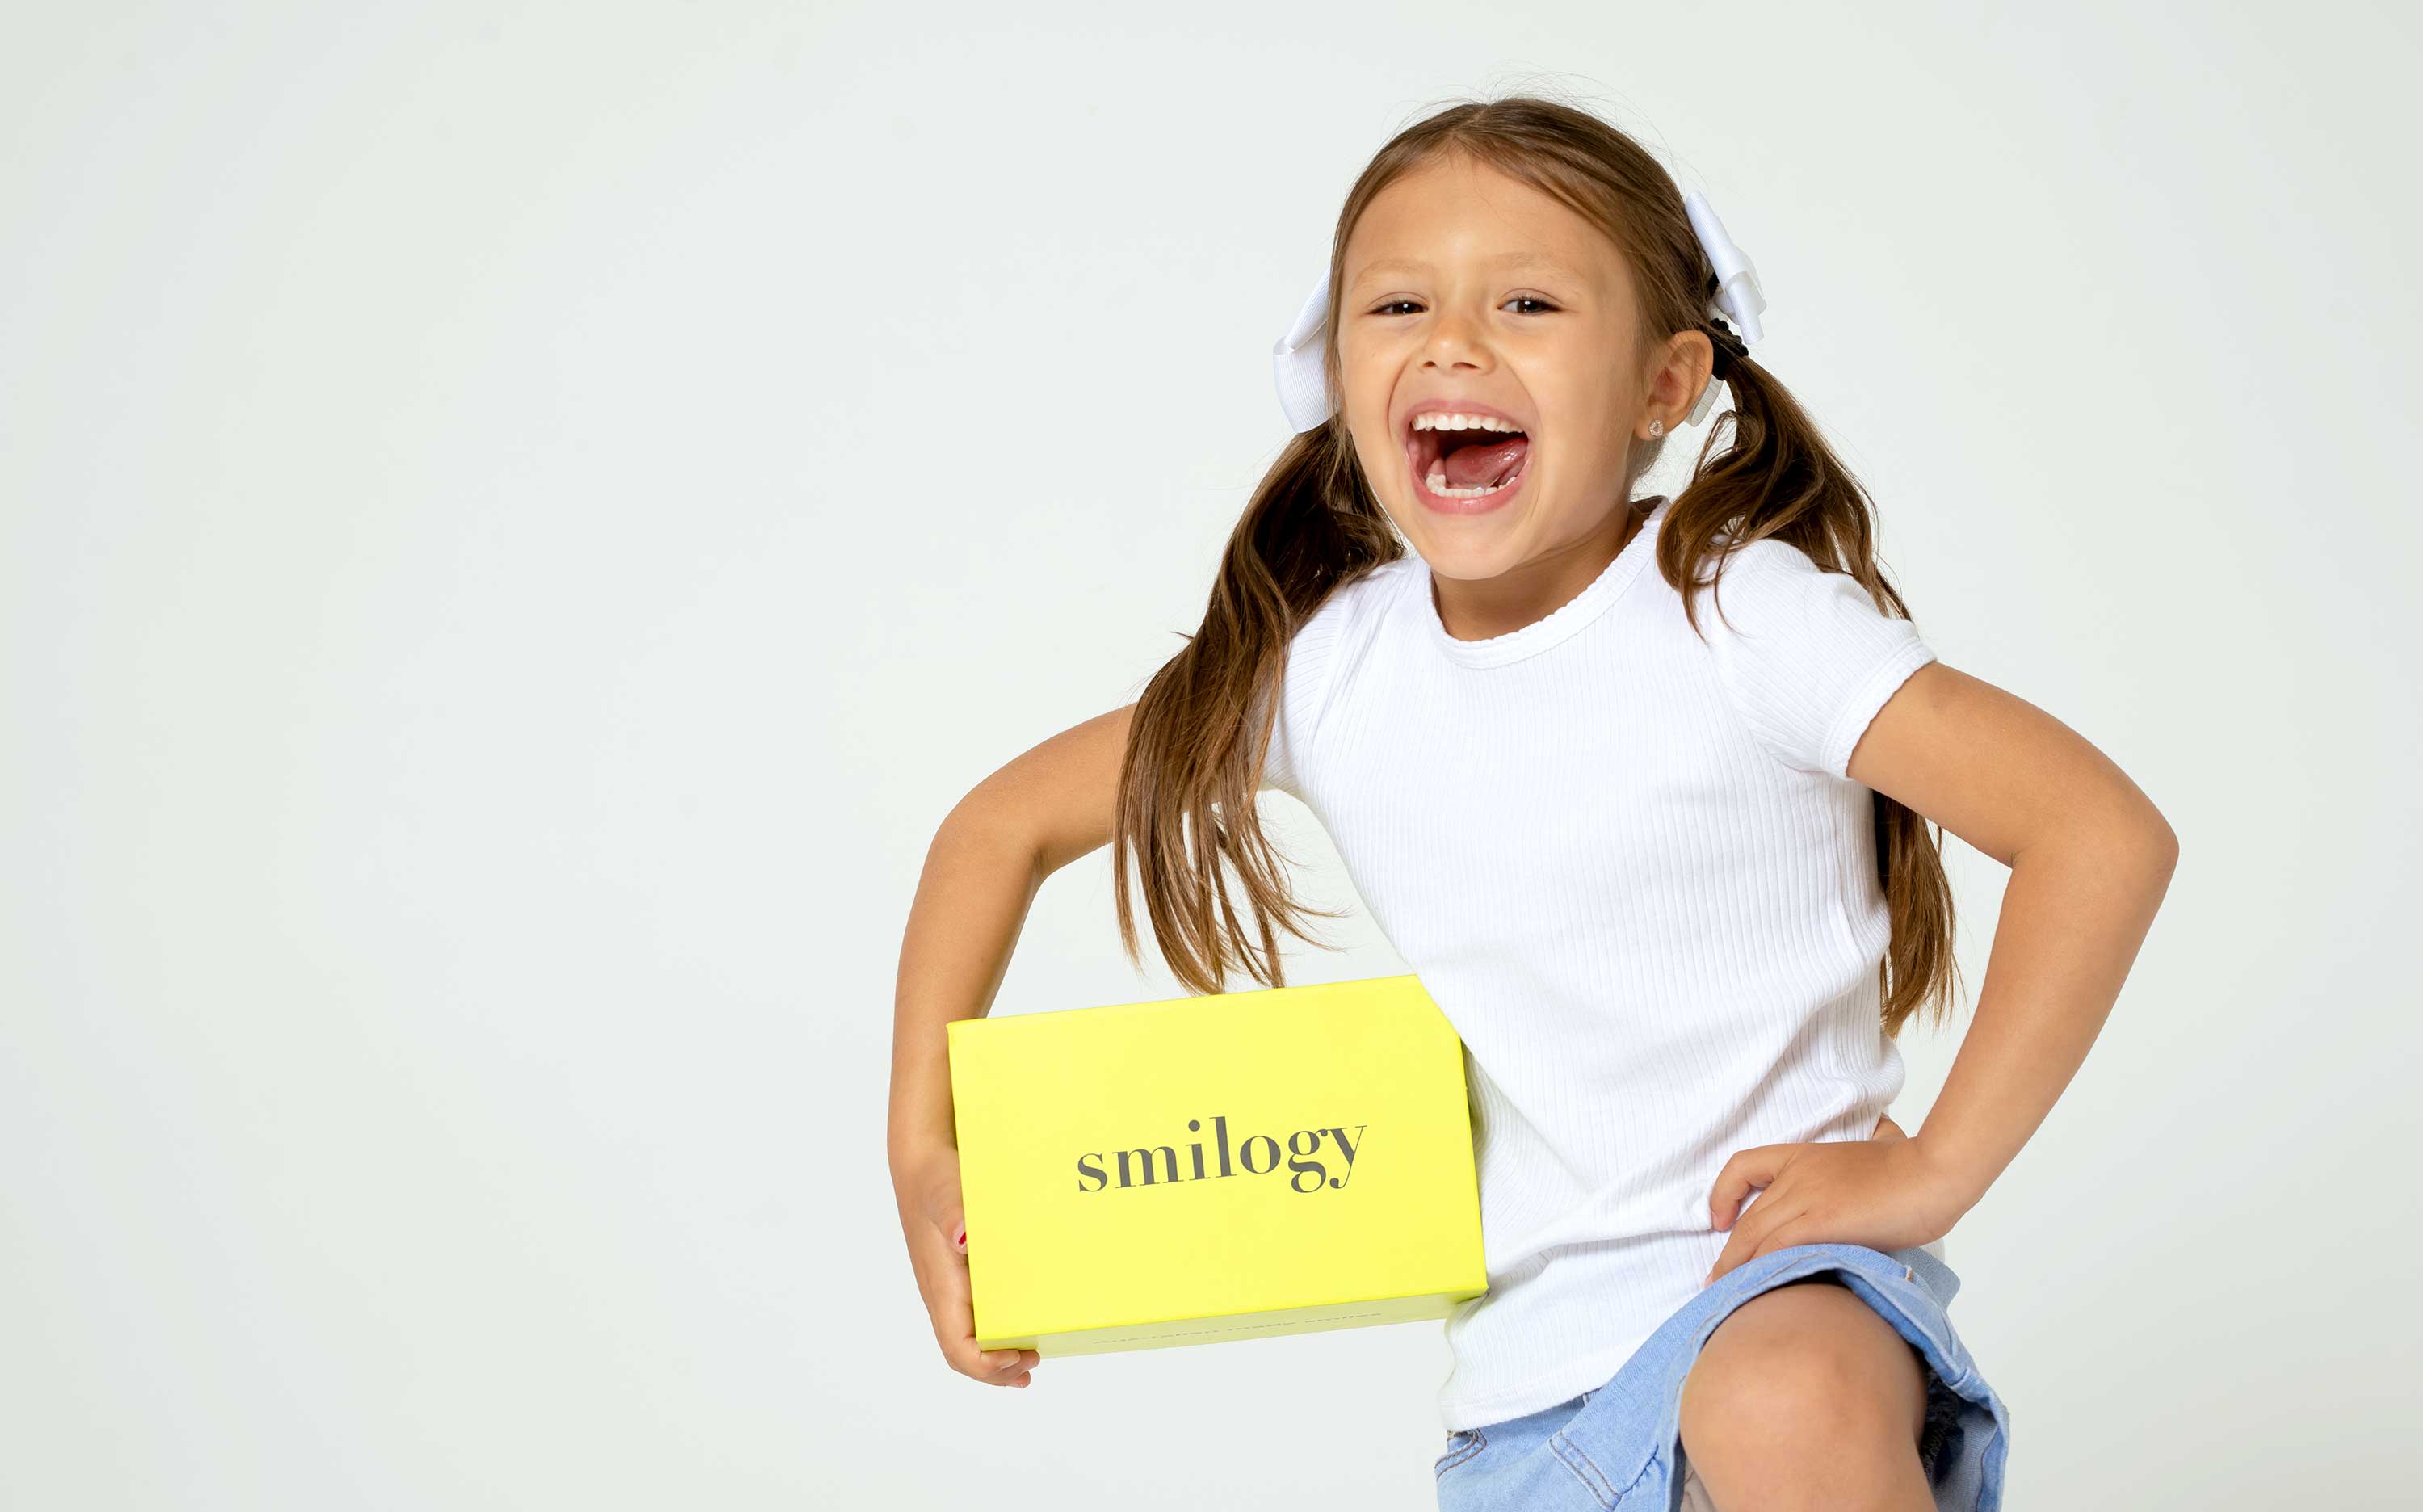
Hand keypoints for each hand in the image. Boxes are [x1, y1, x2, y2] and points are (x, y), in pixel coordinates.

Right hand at [893, 1143, 1040, 1387]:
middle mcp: (942, 1294)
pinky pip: (974, 1316)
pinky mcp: (959, 1274)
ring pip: (968, 1338)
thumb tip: (962, 1237)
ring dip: (997, 1356)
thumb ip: (952, 1212)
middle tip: (1033, 1365)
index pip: (957, 1347)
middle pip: (963, 1352)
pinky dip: (997, 1331)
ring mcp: (950, 1286)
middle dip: (996, 1370)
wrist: (922, 1158)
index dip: (987, 1365)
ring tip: (1030, 1359)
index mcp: (940, 1287)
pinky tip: (1020, 1325)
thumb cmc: (933, 1177)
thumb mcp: (944, 1192)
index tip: (1020, 1355)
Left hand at [1700, 1113, 1970, 1285]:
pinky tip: (1758, 1292)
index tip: (1718, 1219)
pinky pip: (1775, 1249)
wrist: (1932, 1174)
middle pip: (1748, 1219)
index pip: (1744, 1165)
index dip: (1723, 1193)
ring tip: (1728, 1296)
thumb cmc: (1914, 1167)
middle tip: (1718, 1281)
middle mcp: (1796, 1176)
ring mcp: (1805, 1197)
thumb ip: (1864, 1155)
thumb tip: (1874, 1150)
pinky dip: (1760, 1272)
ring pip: (1753, 1237)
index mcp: (1804, 1155)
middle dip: (1729, 1255)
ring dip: (1736, 1270)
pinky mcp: (1818, 1222)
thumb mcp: (1876, 1150)